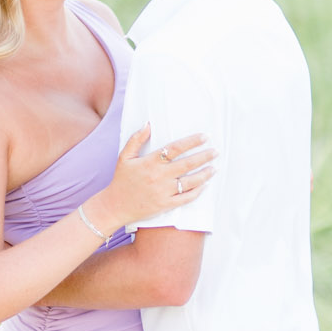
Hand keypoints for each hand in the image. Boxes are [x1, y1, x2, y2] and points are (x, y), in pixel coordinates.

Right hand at [94, 125, 215, 230]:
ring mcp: (163, 192)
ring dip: (205, 174)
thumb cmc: (121, 180)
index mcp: (150, 162)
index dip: (191, 141)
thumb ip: (136, 139)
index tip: (204, 136)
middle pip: (187, 164)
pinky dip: (197, 191)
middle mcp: (159, 176)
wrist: (115, 206)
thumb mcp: (124, 157)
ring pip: (190, 181)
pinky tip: (205, 185)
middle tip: (216, 151)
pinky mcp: (166, 205)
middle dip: (204, 156)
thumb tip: (148, 124)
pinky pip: (186, 198)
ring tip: (214, 168)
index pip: (175, 148)